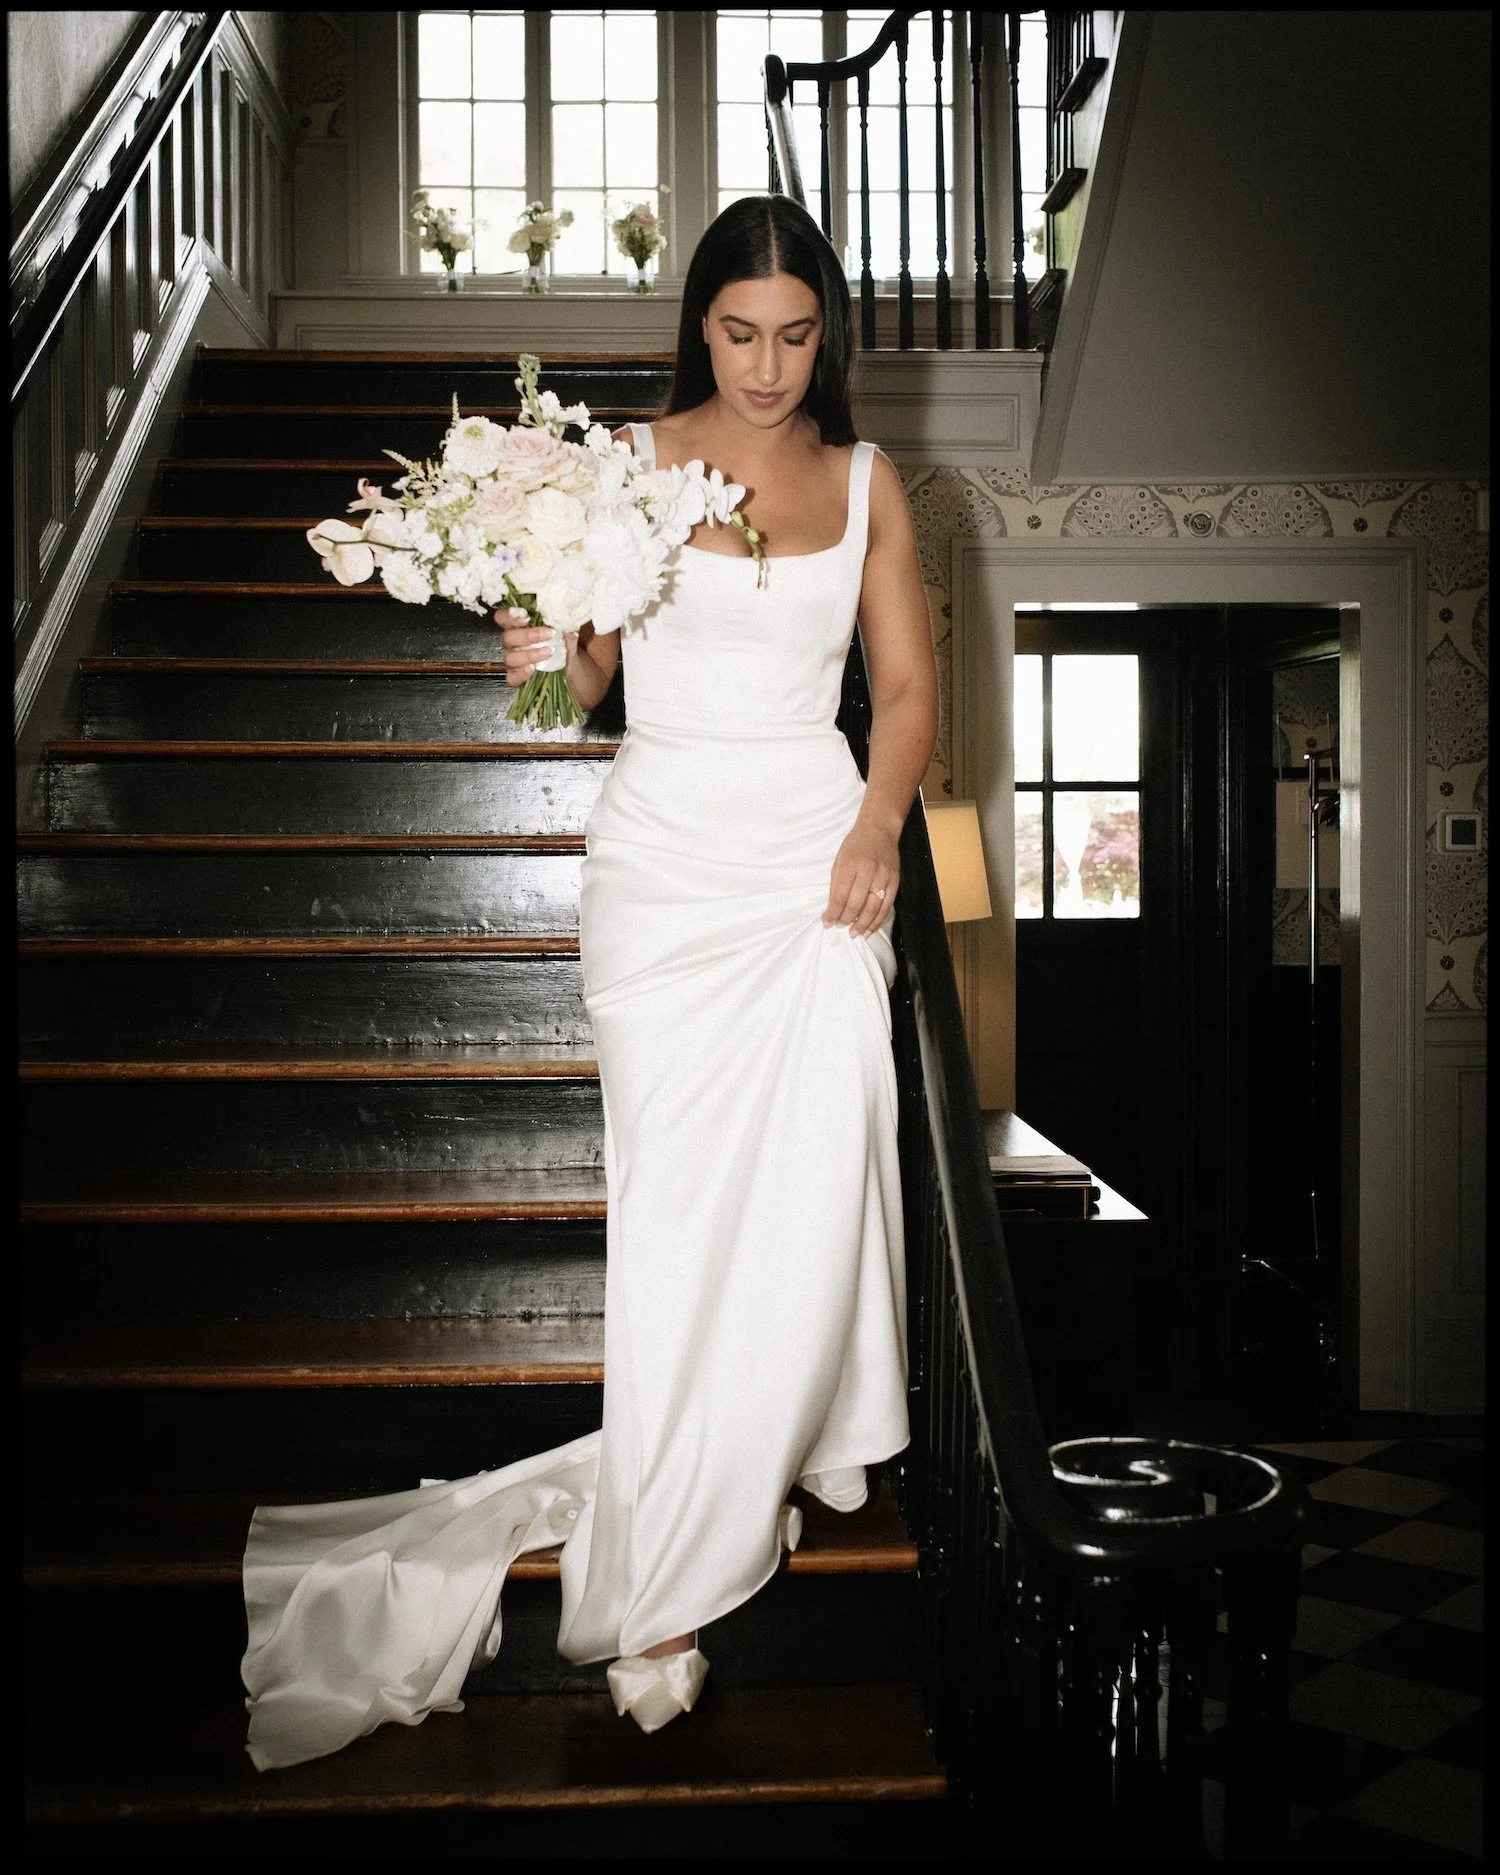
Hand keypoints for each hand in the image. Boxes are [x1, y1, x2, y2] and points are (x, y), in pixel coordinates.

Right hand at [497, 607, 567, 684]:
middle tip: (548, 634)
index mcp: (518, 627)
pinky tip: (532, 669)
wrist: (567, 666)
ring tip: (548, 652)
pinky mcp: (516, 677)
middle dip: (528, 635)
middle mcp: (512, 643)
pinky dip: (521, 674)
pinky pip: (512, 677)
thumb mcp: (565, 632)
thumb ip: (564, 627)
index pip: (502, 618)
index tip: (526, 616)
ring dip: (530, 654)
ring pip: (510, 657)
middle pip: (508, 637)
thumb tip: (567, 626)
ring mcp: (512, 660)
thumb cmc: (560, 644)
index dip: (509, 616)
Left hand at [824, 816, 899, 935]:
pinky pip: (887, 906)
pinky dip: (878, 920)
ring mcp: (884, 877)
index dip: (832, 913)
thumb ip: (837, 884)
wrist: (880, 829)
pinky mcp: (895, 881)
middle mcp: (867, 871)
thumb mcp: (839, 860)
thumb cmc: (855, 845)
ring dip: (863, 924)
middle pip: (856, 904)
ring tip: (854, 934)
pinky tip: (870, 929)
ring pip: (873, 908)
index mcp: (849, 865)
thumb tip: (833, 909)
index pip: (839, 895)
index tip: (827, 923)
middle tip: (840, 928)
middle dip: (846, 919)